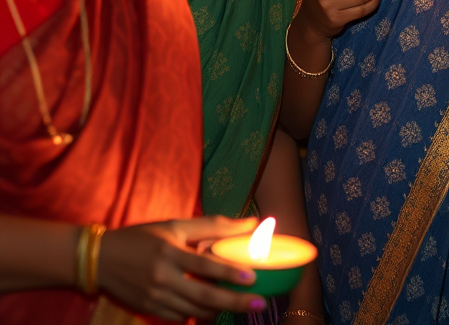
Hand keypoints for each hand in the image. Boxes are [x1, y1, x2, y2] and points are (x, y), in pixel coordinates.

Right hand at [98, 215, 266, 321]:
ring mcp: (155, 297)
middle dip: (234, 301)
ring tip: (243, 308)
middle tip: (260, 303)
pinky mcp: (150, 310)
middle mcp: (162, 277)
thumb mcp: (174, 226)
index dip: (229, 272)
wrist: (101, 259)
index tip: (253, 277)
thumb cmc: (142, 237)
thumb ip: (211, 225)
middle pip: (204, 294)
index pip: (205, 264)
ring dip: (219, 310)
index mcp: (169, 252)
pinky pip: (180, 317)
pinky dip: (198, 315)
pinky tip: (213, 311)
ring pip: (194, 310)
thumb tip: (249, 221)